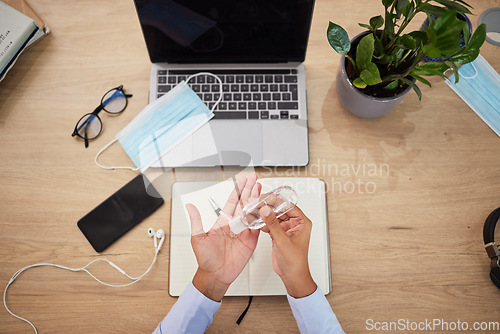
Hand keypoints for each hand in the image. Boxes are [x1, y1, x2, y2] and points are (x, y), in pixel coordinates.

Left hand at [187, 174, 261, 300]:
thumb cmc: (205, 259)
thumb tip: (189, 206)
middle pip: (244, 203)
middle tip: (254, 178)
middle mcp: (234, 225)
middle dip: (249, 190)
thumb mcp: (197, 238)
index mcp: (222, 222)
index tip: (242, 180)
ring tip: (260, 188)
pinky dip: (261, 217)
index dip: (237, 190)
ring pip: (252, 212)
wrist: (215, 275)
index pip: (232, 202)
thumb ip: (196, 221)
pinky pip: (257, 227)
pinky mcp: (251, 241)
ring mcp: (243, 232)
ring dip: (256, 200)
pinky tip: (264, 207)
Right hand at [259, 205, 316, 297]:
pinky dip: (263, 224)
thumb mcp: (282, 240)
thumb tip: (267, 210)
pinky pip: (270, 225)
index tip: (266, 197)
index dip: (277, 201)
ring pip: (274, 217)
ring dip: (265, 215)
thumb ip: (273, 224)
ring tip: (255, 211)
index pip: (289, 206)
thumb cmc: (295, 262)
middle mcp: (295, 225)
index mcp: (302, 223)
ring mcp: (286, 230)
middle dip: (269, 208)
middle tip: (258, 203)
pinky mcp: (279, 235)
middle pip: (280, 210)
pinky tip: (256, 222)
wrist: (292, 275)